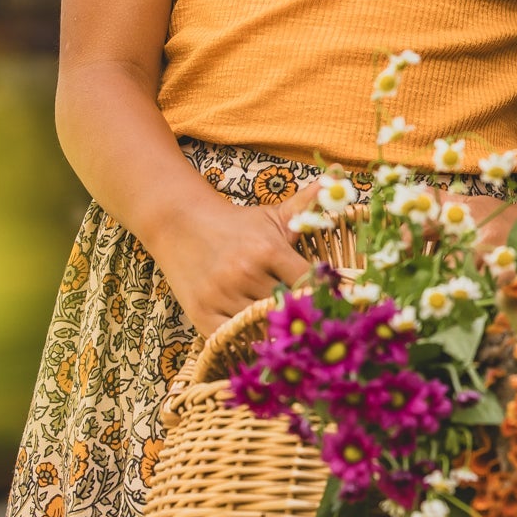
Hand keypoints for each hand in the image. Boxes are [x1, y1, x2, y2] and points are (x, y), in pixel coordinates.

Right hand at [148, 178, 321, 337]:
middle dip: (299, 316)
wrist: (179, 222)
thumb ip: (308, 205)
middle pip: (286, 309)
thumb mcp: (273, 215)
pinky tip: (255, 336)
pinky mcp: (201, 314)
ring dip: (272, 331)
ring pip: (260, 328)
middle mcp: (245, 273)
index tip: (330, 302)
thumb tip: (337, 176)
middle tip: (312, 324)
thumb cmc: (236, 223)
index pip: (307, 284)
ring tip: (285, 331)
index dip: (321, 294)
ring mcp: (221, 295)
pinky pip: (231, 340)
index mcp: (268, 249)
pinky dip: (244, 341)